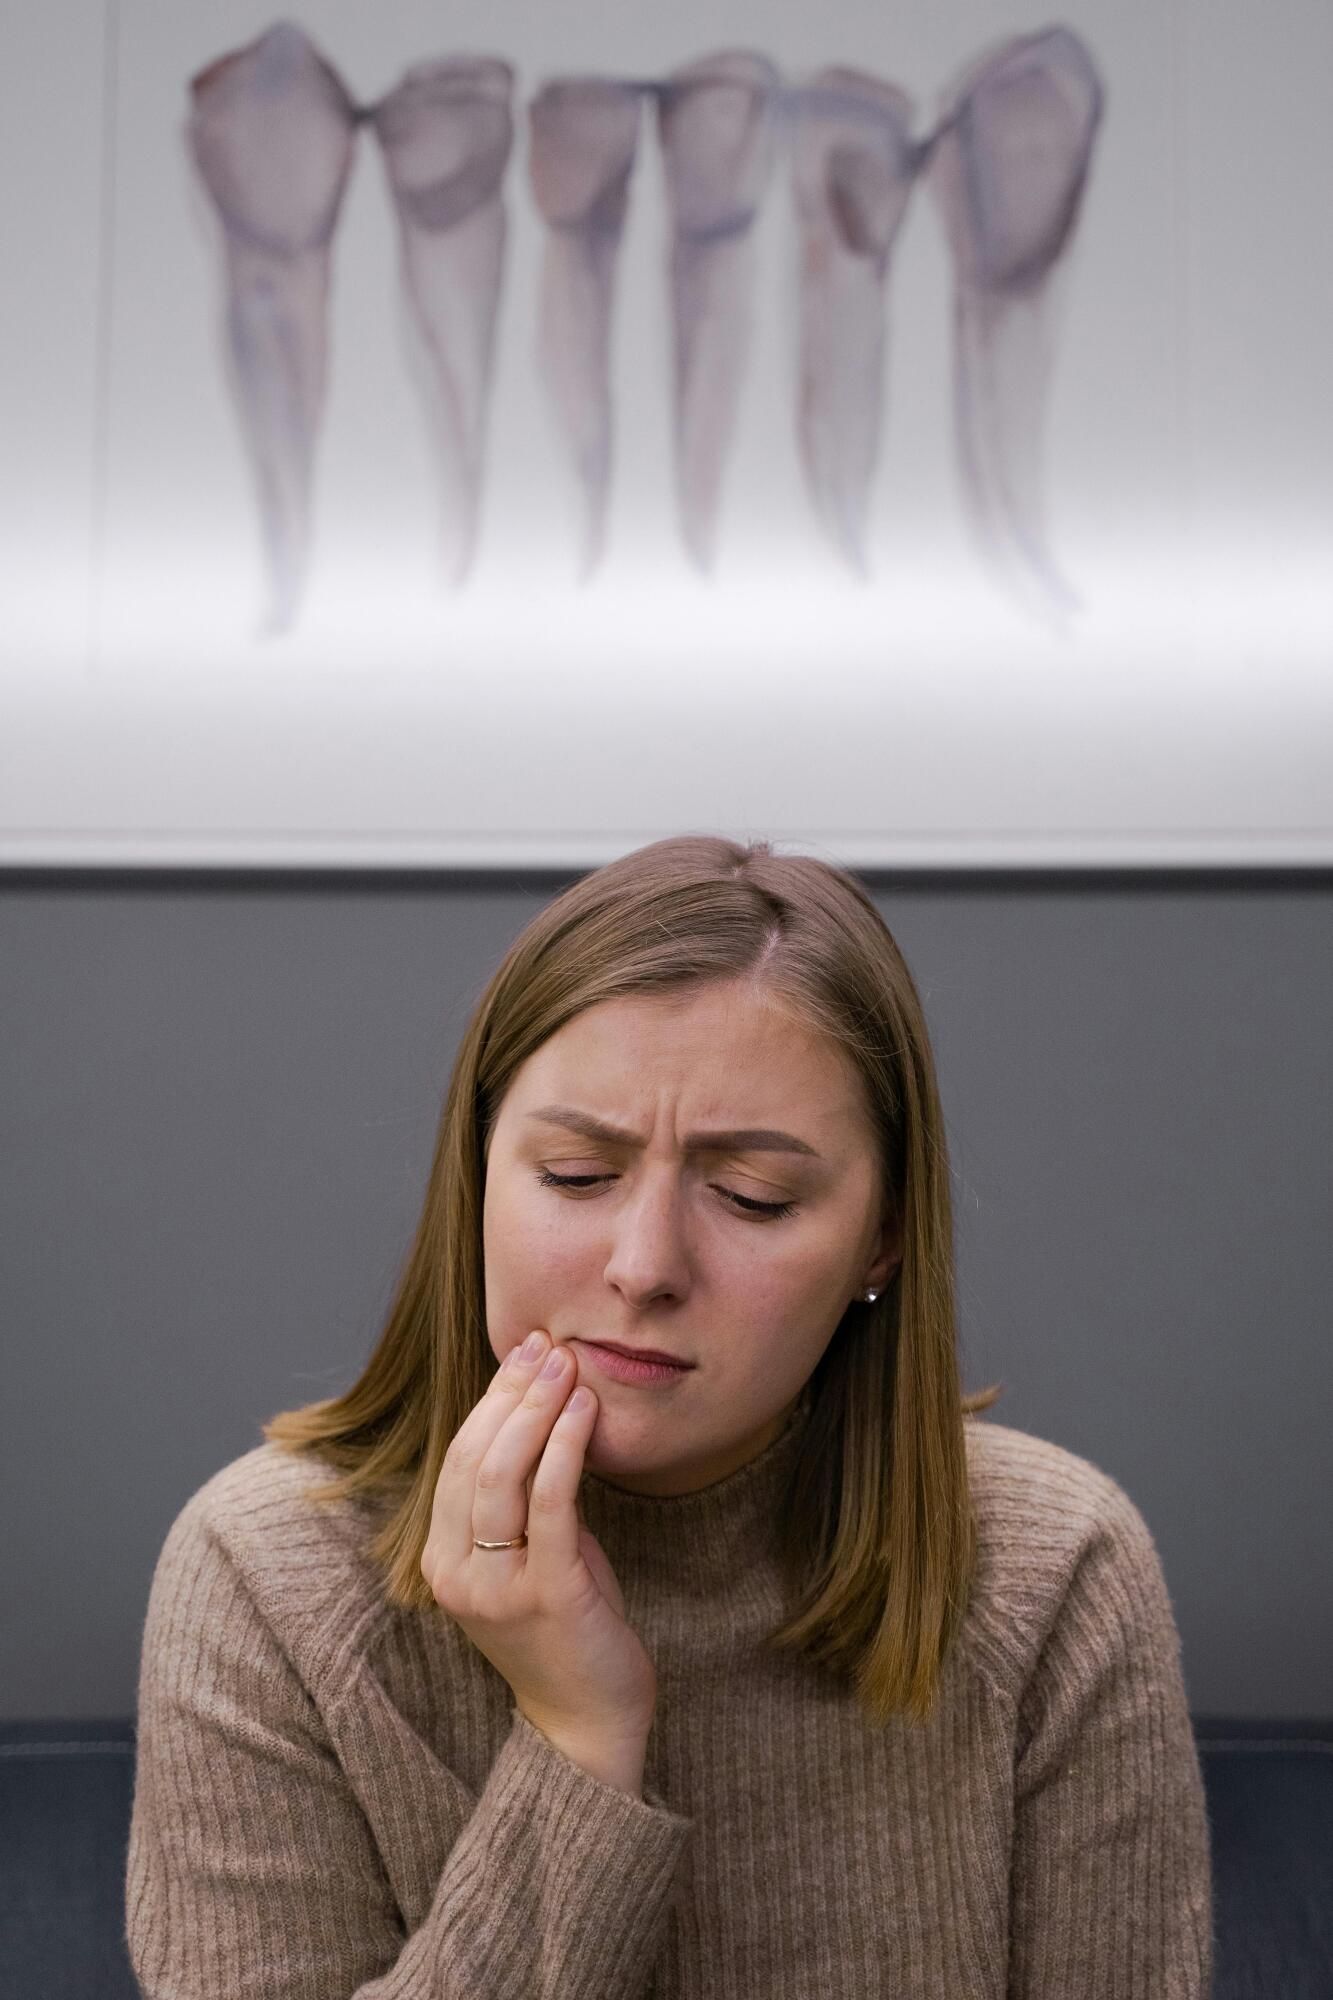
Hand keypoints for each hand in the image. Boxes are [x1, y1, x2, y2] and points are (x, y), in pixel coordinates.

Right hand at [421, 1328, 657, 1748]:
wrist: (588, 1723)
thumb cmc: (566, 1630)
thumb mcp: (532, 1555)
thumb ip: (525, 1499)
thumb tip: (545, 1414)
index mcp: (443, 1560)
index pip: (458, 1459)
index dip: (490, 1399)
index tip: (523, 1351)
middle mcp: (456, 1572)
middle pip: (474, 1459)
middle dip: (511, 1392)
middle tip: (545, 1345)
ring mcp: (496, 1587)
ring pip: (502, 1475)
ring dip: (536, 1410)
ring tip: (567, 1364)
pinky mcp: (546, 1594)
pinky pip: (550, 1505)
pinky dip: (566, 1448)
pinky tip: (584, 1411)